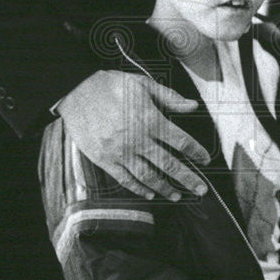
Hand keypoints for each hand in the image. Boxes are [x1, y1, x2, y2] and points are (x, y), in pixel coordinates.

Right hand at [56, 70, 209, 201]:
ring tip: (177, 195)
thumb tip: (192, 106)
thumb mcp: (142, 83)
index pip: (181, 141)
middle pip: (169, 164)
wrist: (74, 90)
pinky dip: (138, 188)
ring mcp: (120, 152)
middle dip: (187, 178)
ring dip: (165, 188)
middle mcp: (138, 139)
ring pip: (148, 176)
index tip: (205, 159)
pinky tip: (149, 194)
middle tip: (201, 190)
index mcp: (150, 119)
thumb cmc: (109, 84)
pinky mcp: (104, 159)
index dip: (196, 152)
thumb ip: (169, 97)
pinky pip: (125, 179)